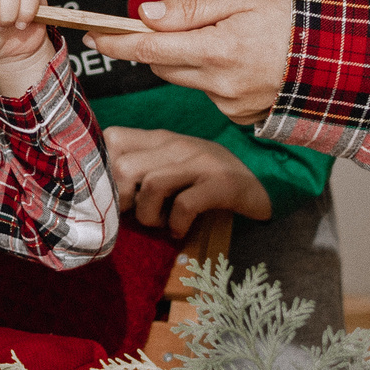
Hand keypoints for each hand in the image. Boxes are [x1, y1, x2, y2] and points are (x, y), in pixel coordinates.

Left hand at [90, 0, 293, 123]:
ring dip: (187, 61)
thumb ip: (190, 9)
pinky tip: (242, 64)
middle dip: (156, 47)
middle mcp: (220, 85)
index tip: (93, 34)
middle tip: (168, 25)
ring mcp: (231, 107)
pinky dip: (213, 78)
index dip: (117, 42)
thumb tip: (144, 14)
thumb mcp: (242, 0)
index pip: (150, 48)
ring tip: (223, 41)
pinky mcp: (241, 118)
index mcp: (218, 50)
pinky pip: (209, 95)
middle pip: (161, 66)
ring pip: (185, 80)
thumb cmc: (293, 21)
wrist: (342, 61)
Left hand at [106, 127, 273, 235]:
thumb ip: (142, 167)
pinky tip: (180, 231)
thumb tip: (104, 190)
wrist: (265, 181)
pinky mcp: (221, 184)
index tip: (119, 194)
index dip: (106, 170)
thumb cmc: (208, 180)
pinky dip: (176, 224)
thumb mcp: (172, 165)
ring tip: (162, 223)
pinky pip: (184, 205)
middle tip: (140, 214)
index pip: (113, 138)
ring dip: (150, 216)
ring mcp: (201, 162)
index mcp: (161, 138)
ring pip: (151, 186)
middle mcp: (178, 145)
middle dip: (126, 200)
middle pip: (125, 168)